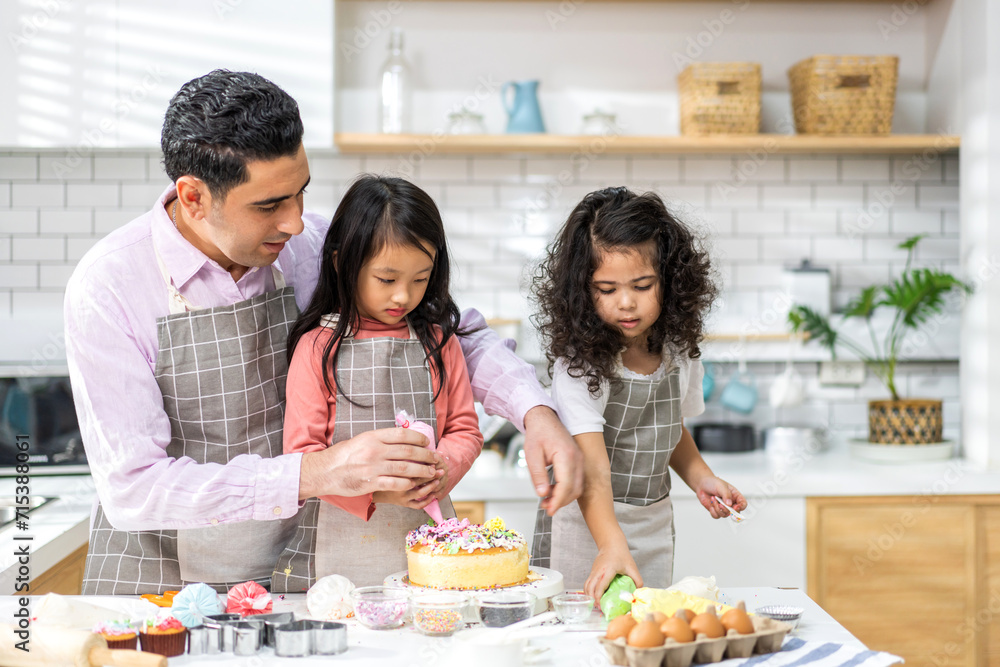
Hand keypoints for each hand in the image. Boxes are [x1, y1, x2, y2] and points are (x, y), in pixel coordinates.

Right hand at [298, 427, 441, 499]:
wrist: (325, 471)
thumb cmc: (344, 455)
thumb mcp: (362, 440)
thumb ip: (381, 439)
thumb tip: (403, 437)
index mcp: (373, 437)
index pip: (402, 434)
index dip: (418, 438)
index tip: (427, 443)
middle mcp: (374, 450)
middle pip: (408, 452)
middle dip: (426, 456)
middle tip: (435, 458)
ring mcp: (373, 467)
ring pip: (405, 468)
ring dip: (421, 470)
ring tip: (430, 472)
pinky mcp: (370, 482)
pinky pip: (395, 483)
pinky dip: (408, 483)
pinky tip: (414, 484)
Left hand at [522, 406, 584, 515]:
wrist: (544, 419)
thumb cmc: (538, 434)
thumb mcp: (532, 454)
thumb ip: (538, 475)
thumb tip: (543, 494)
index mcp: (566, 455)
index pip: (566, 485)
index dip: (558, 501)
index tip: (549, 510)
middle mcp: (577, 458)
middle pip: (575, 489)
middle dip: (561, 501)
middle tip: (546, 507)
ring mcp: (579, 459)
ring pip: (577, 487)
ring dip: (564, 497)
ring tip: (547, 500)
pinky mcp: (577, 461)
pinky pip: (576, 480)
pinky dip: (566, 489)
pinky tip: (553, 490)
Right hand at [584, 542, 643, 603]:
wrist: (611, 543)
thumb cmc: (621, 554)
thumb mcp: (632, 567)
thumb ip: (637, 580)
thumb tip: (638, 592)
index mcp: (607, 570)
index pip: (599, 586)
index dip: (599, 598)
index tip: (601, 606)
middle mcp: (598, 571)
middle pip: (590, 588)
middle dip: (592, 599)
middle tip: (599, 608)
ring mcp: (593, 571)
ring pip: (586, 586)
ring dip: (589, 596)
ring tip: (596, 604)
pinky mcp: (592, 572)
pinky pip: (588, 583)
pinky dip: (589, 591)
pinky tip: (594, 597)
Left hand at [694, 476, 747, 518]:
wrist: (701, 484)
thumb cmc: (712, 482)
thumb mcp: (721, 486)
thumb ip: (726, 495)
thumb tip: (729, 504)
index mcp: (735, 495)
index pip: (743, 504)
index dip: (741, 507)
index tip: (735, 507)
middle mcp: (730, 502)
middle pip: (735, 512)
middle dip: (727, 510)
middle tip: (721, 505)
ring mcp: (723, 507)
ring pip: (725, 515)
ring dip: (718, 508)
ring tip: (714, 499)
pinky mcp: (716, 510)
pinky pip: (717, 516)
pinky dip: (713, 511)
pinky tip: (711, 503)